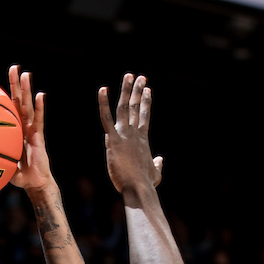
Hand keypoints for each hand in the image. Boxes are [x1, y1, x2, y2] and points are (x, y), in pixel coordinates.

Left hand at [8, 66, 52, 194]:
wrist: (35, 184)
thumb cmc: (19, 176)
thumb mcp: (0, 165)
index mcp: (14, 131)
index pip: (8, 109)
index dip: (5, 95)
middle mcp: (23, 127)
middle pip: (18, 101)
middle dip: (16, 85)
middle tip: (14, 68)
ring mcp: (32, 130)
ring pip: (28, 106)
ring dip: (27, 90)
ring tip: (26, 74)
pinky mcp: (39, 137)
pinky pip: (39, 120)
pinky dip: (40, 107)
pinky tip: (40, 95)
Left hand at [98, 74, 162, 194]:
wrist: (138, 188)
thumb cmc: (146, 184)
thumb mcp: (155, 173)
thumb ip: (158, 165)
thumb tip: (160, 160)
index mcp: (143, 140)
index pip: (145, 116)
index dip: (146, 102)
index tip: (148, 90)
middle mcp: (134, 133)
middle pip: (137, 107)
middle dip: (138, 91)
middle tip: (140, 77)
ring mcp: (124, 135)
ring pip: (125, 107)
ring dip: (127, 90)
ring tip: (129, 76)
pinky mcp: (113, 140)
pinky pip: (106, 118)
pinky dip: (104, 104)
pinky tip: (103, 90)